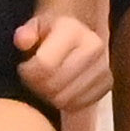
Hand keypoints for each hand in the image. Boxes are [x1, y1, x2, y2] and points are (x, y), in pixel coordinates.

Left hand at [12, 1, 112, 120]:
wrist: (78, 32)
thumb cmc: (51, 32)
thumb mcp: (34, 26)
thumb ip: (26, 33)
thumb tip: (22, 40)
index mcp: (73, 29)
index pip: (45, 64)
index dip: (28, 72)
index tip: (24, 68)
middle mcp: (93, 47)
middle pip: (56, 84)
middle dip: (38, 86)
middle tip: (33, 80)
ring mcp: (103, 66)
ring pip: (67, 98)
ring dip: (50, 96)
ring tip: (45, 83)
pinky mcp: (107, 83)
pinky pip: (80, 105)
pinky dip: (66, 103)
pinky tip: (60, 90)